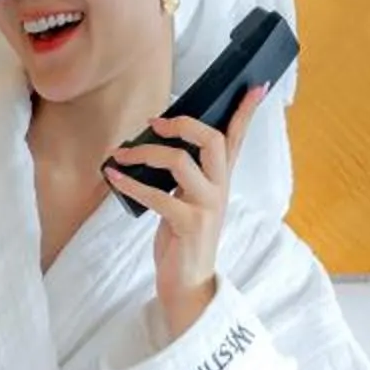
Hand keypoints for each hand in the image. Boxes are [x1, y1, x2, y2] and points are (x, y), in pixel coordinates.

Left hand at [105, 85, 263, 344]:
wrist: (187, 283)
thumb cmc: (183, 237)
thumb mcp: (188, 199)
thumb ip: (185, 173)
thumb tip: (156, 141)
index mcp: (221, 180)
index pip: (237, 138)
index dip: (246, 111)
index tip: (255, 85)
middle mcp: (220, 189)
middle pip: (212, 140)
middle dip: (182, 123)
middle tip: (154, 121)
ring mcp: (206, 206)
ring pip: (180, 161)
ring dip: (144, 153)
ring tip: (121, 154)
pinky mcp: (188, 224)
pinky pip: (157, 195)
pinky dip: (130, 183)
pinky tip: (114, 175)